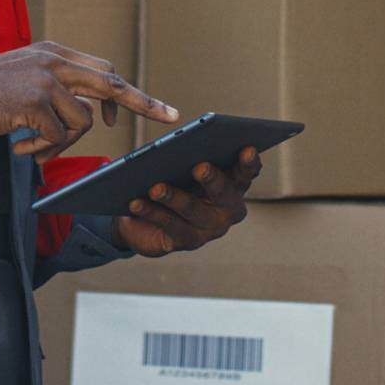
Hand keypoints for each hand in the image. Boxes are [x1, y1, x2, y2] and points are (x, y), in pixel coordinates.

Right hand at [0, 41, 177, 162]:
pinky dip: (39, 151)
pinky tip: (17, 149)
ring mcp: (44, 79)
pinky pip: (56, 137)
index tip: (154, 105)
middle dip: (143, 101)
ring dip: (60, 145)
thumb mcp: (22, 77)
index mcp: (53, 53)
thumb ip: (53, 84)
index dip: (126, 91)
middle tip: (169, 115)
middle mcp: (53, 61)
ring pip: (81, 122)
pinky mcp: (33, 102)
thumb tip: (87, 111)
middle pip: (111, 83)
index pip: (103, 69)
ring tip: (30, 148)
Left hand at [112, 147, 261, 256]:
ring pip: (193, 211)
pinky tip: (136, 203)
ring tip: (155, 188)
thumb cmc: (173, 179)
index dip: (249, 162)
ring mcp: (209, 229)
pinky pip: (169, 226)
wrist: (147, 217)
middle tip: (199, 167)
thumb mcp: (183, 166)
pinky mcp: (187, 242)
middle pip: (224, 193)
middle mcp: (228, 209)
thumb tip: (182, 143)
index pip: (246, 172)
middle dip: (212, 179)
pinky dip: (152, 212)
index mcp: (233, 184)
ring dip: (173, 197)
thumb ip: (189, 155)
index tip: (247, 148)